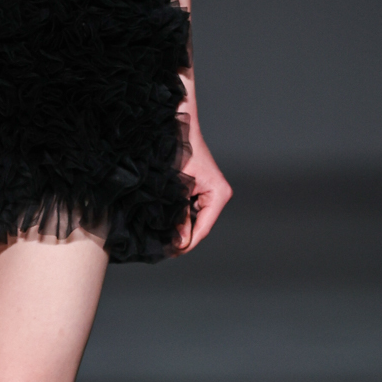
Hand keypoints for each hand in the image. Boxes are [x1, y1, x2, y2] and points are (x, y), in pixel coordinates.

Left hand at [176, 132, 231, 253]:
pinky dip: (180, 216)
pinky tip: (167, 224)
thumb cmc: (179, 151)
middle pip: (201, 225)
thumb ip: (179, 215)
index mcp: (219, 194)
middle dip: (183, 237)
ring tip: (163, 239)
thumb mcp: (177, 188)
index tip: (173, 253)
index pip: (204, 228)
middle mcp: (219, 195)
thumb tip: (180, 240)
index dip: (188, 243)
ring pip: (195, 219)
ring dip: (180, 227)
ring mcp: (211, 193)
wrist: (178, 128)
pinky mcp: (202, 190)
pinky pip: (192, 210)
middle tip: (164, 250)